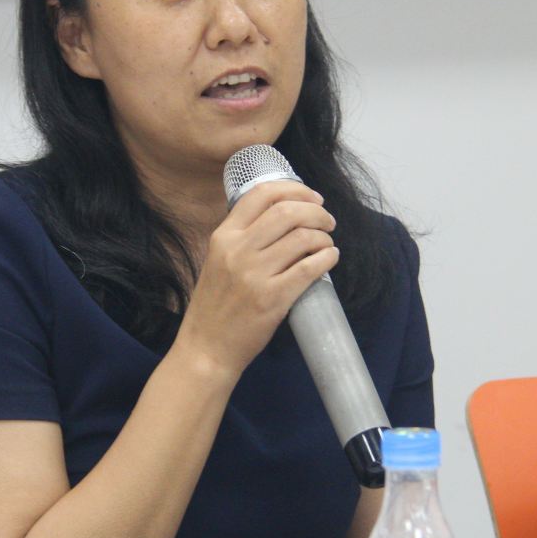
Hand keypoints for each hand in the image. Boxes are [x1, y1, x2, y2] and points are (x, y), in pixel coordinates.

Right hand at [177, 179, 337, 376]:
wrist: (206, 348)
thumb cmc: (214, 306)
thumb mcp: (216, 260)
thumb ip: (242, 238)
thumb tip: (283, 217)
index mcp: (223, 236)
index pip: (261, 194)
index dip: (294, 188)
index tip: (312, 197)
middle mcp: (237, 250)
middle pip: (287, 212)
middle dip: (316, 211)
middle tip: (327, 220)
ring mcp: (255, 274)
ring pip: (303, 237)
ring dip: (323, 236)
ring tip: (327, 244)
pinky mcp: (273, 298)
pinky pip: (309, 268)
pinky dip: (326, 258)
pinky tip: (330, 258)